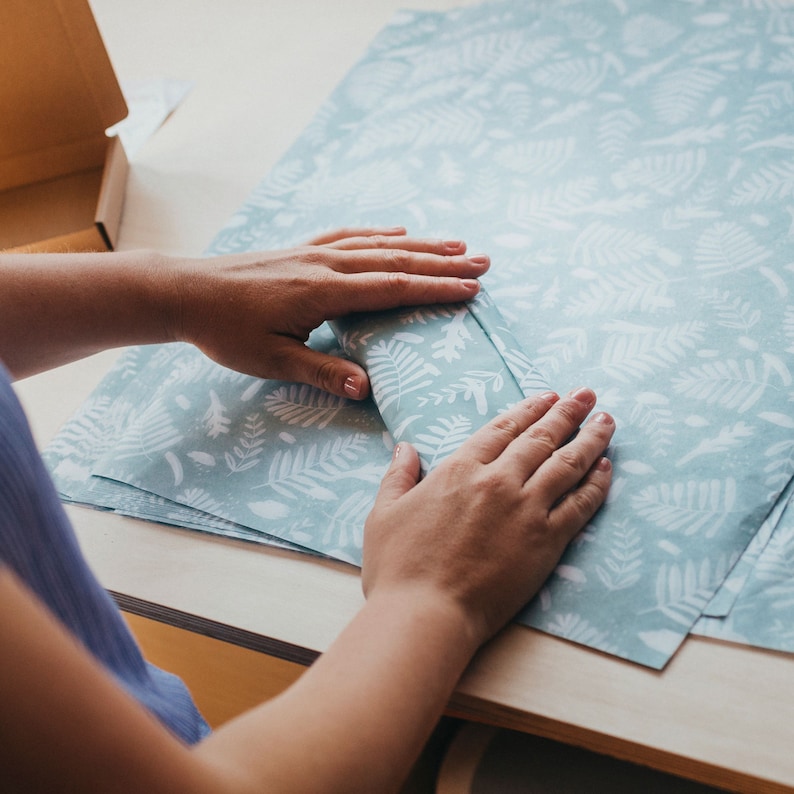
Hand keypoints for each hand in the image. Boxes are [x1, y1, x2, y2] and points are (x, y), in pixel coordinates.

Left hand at [173, 227, 488, 398]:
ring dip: (421, 244)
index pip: (392, 289)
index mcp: (324, 292)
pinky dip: (380, 234)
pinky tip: (397, 231)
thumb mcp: (271, 360)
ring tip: (456, 242)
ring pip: (378, 244)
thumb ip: (321, 372)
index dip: (435, 289)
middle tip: (483, 262)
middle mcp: (326, 265)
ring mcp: (314, 252)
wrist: (186, 291)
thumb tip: (367, 388)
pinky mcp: (302, 250)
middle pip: (396, 260)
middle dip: (442, 262)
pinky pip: (350, 236)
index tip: (471, 289)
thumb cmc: (226, 331)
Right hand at [362, 388, 614, 647]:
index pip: (502, 429)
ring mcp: (527, 510)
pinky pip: (580, 505)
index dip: (528, 409)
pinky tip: (607, 467)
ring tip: (607, 420)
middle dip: (567, 413)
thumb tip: (405, 448)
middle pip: (541, 438)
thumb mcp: (384, 513)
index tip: (548, 396)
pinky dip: (596, 484)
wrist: (427, 614)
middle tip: (588, 394)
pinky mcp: (547, 542)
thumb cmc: (398, 567)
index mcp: (460, 469)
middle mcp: (498, 481)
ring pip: (567, 464)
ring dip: (590, 439)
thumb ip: (398, 476)